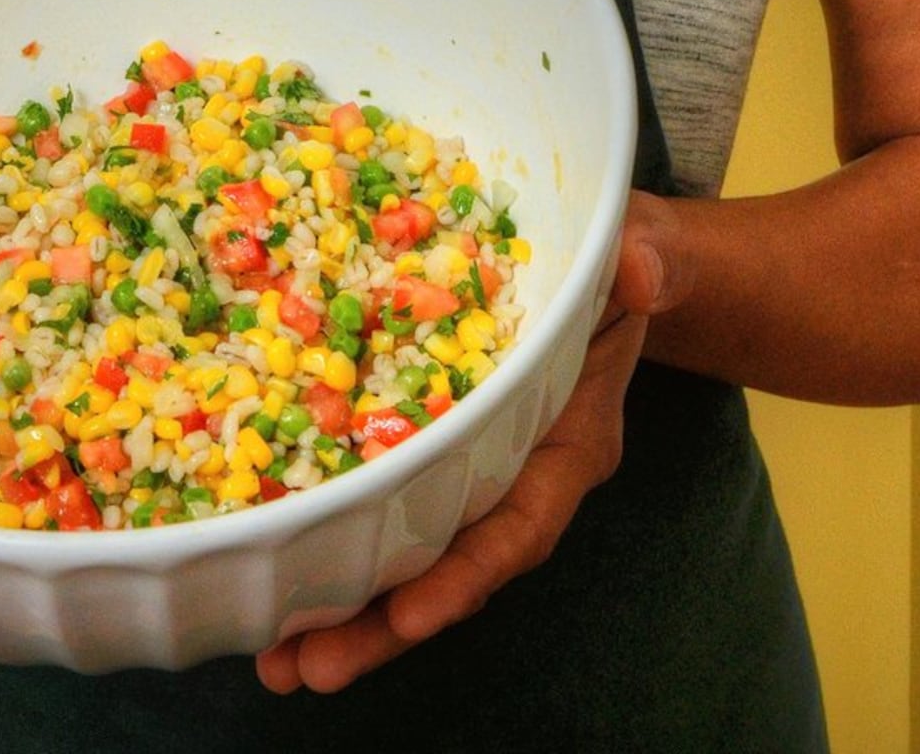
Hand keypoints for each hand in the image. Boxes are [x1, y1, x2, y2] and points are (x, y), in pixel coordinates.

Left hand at [255, 191, 690, 694]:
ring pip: (411, 555)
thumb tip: (640, 272)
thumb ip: (646, 266)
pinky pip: (385, 505)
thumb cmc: (624, 262)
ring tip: (274, 662)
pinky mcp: (431, 445)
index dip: (468, 572)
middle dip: (384, 626)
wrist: (607, 262)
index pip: (523, 524)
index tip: (410, 616)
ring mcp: (472, 468)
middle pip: (453, 570)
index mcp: (571, 441)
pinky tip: (274, 579)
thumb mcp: (643, 253)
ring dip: (347, 611)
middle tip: (308, 667)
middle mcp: (520, 474)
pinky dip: (334, 543)